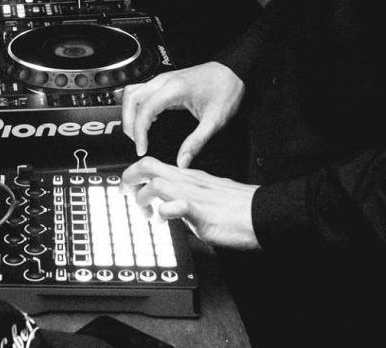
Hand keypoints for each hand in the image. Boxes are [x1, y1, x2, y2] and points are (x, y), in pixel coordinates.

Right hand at [120, 61, 244, 166]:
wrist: (234, 72)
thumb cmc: (226, 90)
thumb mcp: (215, 120)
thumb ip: (196, 142)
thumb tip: (182, 161)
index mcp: (174, 89)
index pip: (145, 110)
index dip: (139, 132)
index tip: (141, 148)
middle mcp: (164, 81)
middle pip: (131, 98)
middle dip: (128, 122)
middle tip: (136, 142)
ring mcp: (163, 79)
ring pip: (132, 92)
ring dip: (129, 112)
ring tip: (136, 132)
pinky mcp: (165, 81)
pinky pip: (141, 91)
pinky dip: (137, 105)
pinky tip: (147, 120)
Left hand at [120, 156, 258, 249]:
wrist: (262, 213)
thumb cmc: (240, 207)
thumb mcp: (206, 197)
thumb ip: (186, 198)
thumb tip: (170, 207)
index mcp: (189, 177)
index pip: (153, 164)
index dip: (133, 173)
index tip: (127, 186)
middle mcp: (188, 182)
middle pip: (148, 166)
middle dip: (128, 178)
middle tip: (123, 194)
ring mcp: (193, 195)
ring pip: (156, 183)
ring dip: (143, 198)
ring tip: (146, 214)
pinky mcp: (202, 212)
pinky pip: (178, 206)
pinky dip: (165, 212)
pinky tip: (164, 220)